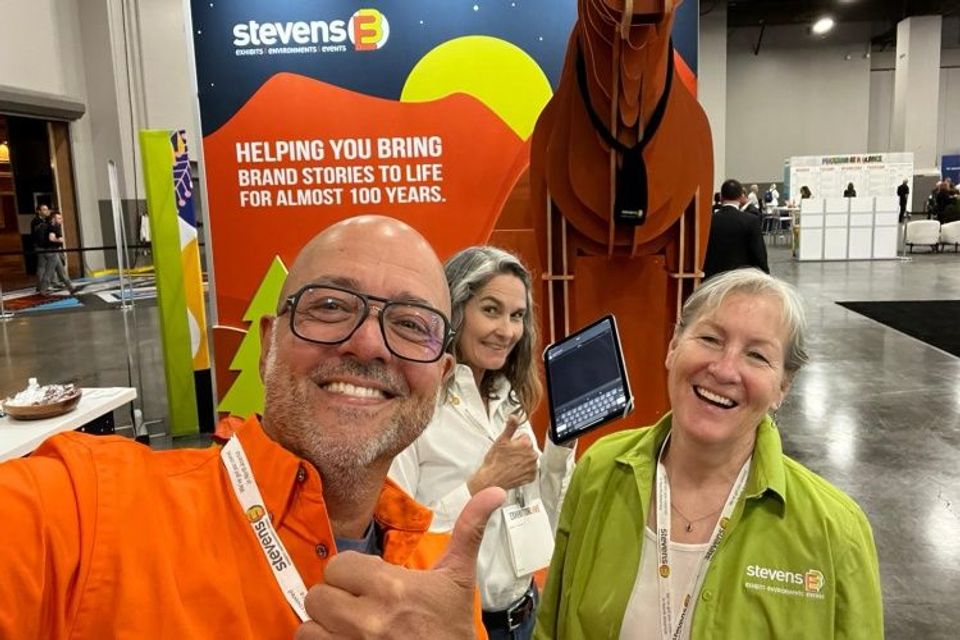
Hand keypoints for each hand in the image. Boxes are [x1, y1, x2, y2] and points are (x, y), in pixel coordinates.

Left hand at [294, 487, 506, 639]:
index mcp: (393, 588)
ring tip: (344, 625)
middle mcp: (368, 620)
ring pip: (308, 627)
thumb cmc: (453, 628)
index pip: (338, 566)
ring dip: (323, 625)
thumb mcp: (460, 579)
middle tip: (354, 603)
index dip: (349, 572)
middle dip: (334, 597)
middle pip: (317, 595)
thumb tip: (493, 493)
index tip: (366, 581)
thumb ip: (469, 531)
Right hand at [467, 415, 537, 493]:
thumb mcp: (501, 440)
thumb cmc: (495, 462)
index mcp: (526, 444)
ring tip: (510, 463)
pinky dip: (524, 470)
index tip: (509, 446)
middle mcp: (532, 456)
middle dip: (520, 450)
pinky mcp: (531, 477)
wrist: (492, 479)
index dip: (515, 440)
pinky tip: (514, 470)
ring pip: (529, 458)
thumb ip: (510, 426)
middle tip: (508, 455)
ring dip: (522, 459)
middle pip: (528, 448)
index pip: (525, 436)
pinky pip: (530, 470)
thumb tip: (514, 417)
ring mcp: (532, 467)